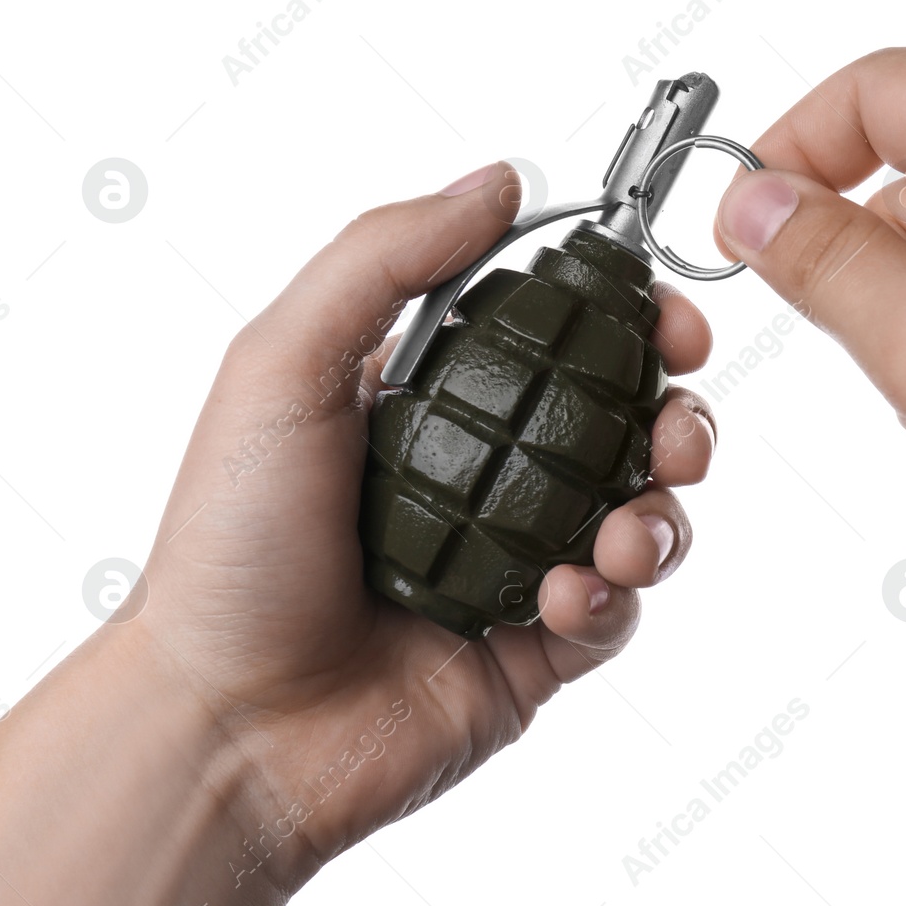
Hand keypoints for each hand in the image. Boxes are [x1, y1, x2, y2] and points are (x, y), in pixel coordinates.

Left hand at [0, 163, 715, 905]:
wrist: (226, 725)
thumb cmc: (232, 548)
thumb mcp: (283, 364)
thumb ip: (387, 258)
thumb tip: (499, 180)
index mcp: (436, 400)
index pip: (559, 337)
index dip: (628, 320)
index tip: (668, 318)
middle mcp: (486, 476)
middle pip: (625, 425)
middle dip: (678, 416)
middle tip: (680, 428)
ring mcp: (516, 563)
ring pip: (643, 515)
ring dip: (659, 513)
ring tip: (624, 534)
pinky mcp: (536, 649)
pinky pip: (618, 610)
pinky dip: (611, 596)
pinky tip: (564, 598)